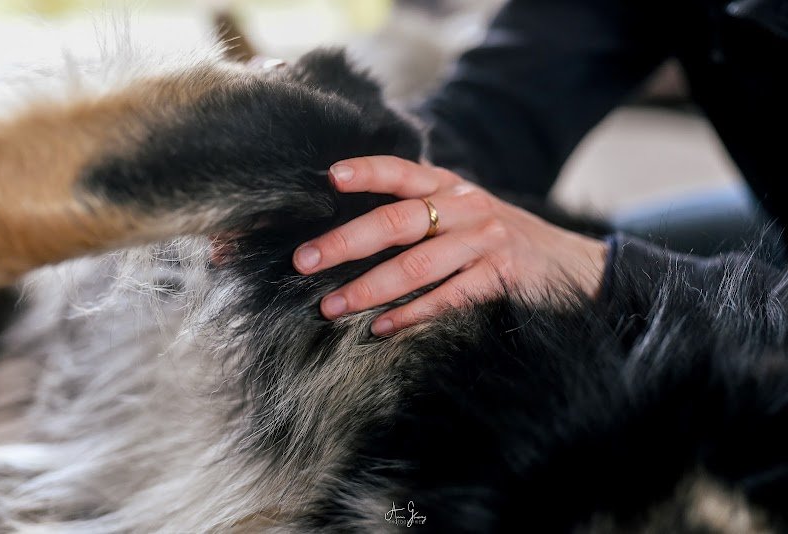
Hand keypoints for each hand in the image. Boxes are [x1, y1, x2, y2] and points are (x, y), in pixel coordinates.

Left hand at [292, 156, 608, 335]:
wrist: (567, 260)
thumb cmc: (496, 237)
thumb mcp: (462, 211)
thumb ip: (420, 211)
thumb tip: (351, 230)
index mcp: (449, 186)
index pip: (402, 172)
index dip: (367, 171)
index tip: (331, 177)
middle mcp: (464, 207)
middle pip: (397, 220)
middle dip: (345, 241)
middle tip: (304, 261)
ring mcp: (484, 241)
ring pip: (417, 264)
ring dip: (369, 288)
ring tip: (332, 307)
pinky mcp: (500, 275)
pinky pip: (448, 298)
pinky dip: (412, 315)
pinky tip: (382, 329)